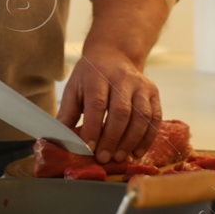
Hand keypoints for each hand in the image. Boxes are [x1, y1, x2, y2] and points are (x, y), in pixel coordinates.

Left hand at [57, 41, 162, 162]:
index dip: (93, 127)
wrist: (114, 55)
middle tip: (104, 158)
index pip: (97, 103)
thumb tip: (59, 139)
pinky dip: (147, 138)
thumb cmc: (90, 76)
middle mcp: (122, 78)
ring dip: (130, 141)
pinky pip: (155, 118)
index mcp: (97, 76)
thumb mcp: (74, 88)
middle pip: (120, 111)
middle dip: (112, 138)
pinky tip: (137, 153)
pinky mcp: (153, 93)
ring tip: (119, 158)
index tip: (89, 148)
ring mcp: (141, 85)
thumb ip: (67, 113)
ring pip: (141, 116)